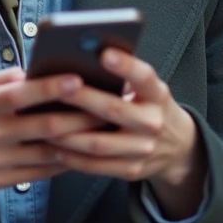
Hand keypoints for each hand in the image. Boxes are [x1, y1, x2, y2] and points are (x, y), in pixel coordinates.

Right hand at [0, 68, 104, 221]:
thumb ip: (3, 79)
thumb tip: (38, 70)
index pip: (18, 95)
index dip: (49, 88)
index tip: (78, 79)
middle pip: (42, 127)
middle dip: (78, 117)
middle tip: (107, 107)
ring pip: (46, 153)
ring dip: (77, 142)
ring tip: (102, 129)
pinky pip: (40, 172)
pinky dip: (64, 161)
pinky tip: (81, 150)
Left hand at [48, 48, 206, 218]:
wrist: (177, 146)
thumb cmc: (149, 107)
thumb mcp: (147, 90)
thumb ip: (124, 78)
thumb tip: (82, 60)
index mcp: (158, 95)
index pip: (144, 78)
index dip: (125, 66)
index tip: (104, 53)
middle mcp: (153, 122)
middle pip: (113, 110)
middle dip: (82, 99)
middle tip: (56, 89)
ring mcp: (143, 149)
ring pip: (99, 143)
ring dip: (68, 134)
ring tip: (45, 123)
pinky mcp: (132, 170)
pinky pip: (96, 166)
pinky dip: (72, 157)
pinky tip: (54, 147)